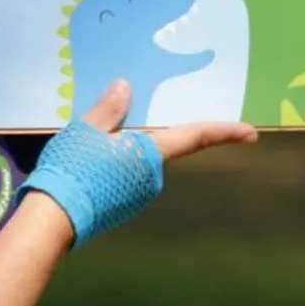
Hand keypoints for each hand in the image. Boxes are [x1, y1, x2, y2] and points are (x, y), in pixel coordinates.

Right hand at [18, 80, 256, 247]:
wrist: (53, 219)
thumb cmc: (74, 169)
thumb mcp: (87, 129)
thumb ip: (110, 108)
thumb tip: (126, 86)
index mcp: (152, 152)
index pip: (196, 136)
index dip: (225, 132)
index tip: (251, 132)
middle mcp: (152, 176)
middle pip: (157, 146)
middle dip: (142, 135)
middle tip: (111, 127)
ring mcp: (138, 195)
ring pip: (137, 163)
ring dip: (122, 153)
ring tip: (87, 147)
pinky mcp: (122, 207)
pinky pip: (124, 178)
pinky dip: (113, 167)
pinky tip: (87, 165)